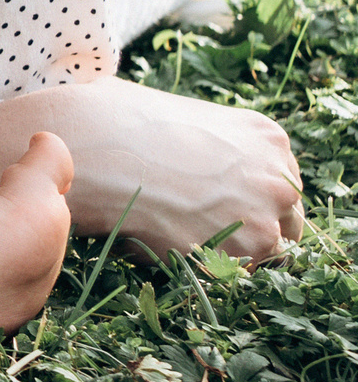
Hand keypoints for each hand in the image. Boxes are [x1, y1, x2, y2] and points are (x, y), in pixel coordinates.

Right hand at [25, 80, 303, 259]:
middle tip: (207, 231)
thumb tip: (165, 141)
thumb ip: (191, 134)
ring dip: (231, 250)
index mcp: (266, 136)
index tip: (224, 206)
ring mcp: (268, 212)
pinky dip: (210, 265)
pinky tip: (172, 245)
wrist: (95, 148)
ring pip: (266, 249)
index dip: (251, 198)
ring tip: (181, 239)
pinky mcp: (248, 245)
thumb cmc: (114, 122)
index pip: (279, 182)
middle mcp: (278, 174)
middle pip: (285, 218)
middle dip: (251, 226)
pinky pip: (238, 270)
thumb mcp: (169, 110)